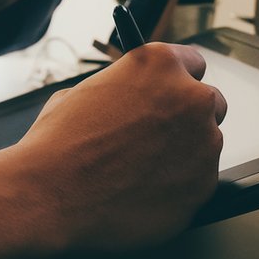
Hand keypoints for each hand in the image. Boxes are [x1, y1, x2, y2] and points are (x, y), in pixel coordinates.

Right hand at [13, 43, 226, 254]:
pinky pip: (197, 183)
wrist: (49, 196)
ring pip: (204, 146)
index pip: (192, 62)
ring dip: (181, 154)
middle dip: (186, 118)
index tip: (169, 93)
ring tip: (136, 171)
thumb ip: (123, 91)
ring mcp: (204, 146)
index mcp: (160, 65)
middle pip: (209, 104)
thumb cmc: (58, 144)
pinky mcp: (203, 187)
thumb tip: (132, 101)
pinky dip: (177, 188)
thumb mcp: (84, 92)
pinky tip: (141, 192)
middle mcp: (191, 100)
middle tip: (153, 136)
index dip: (176, 80)